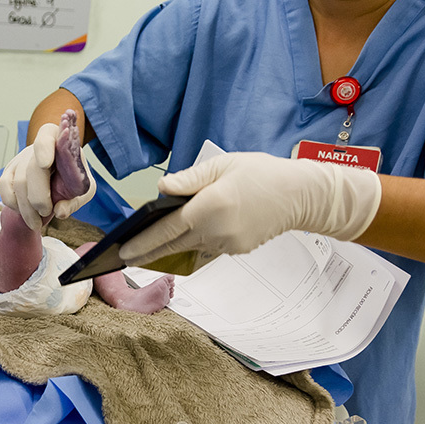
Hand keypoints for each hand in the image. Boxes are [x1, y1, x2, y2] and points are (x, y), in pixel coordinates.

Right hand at [0, 117, 95, 228]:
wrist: (57, 189)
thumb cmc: (72, 184)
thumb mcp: (83, 191)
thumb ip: (74, 201)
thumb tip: (60, 212)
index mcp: (60, 142)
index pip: (47, 135)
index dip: (44, 148)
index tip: (45, 164)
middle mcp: (38, 147)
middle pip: (32, 168)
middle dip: (38, 195)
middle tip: (45, 213)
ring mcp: (21, 158)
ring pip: (18, 182)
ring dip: (27, 208)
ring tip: (37, 223)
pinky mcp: (9, 172)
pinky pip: (4, 188)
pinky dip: (14, 204)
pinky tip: (25, 213)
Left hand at [119, 152, 381, 265]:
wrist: (301, 195)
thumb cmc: (262, 173)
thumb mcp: (223, 165)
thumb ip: (190, 179)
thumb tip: (161, 189)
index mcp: (209, 207)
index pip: (166, 229)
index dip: (141, 242)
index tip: (123, 250)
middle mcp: (215, 230)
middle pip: (173, 245)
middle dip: (147, 253)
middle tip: (124, 258)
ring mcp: (227, 244)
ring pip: (190, 246)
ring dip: (171, 246)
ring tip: (148, 247)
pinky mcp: (237, 250)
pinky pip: (208, 247)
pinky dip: (196, 241)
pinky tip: (188, 237)